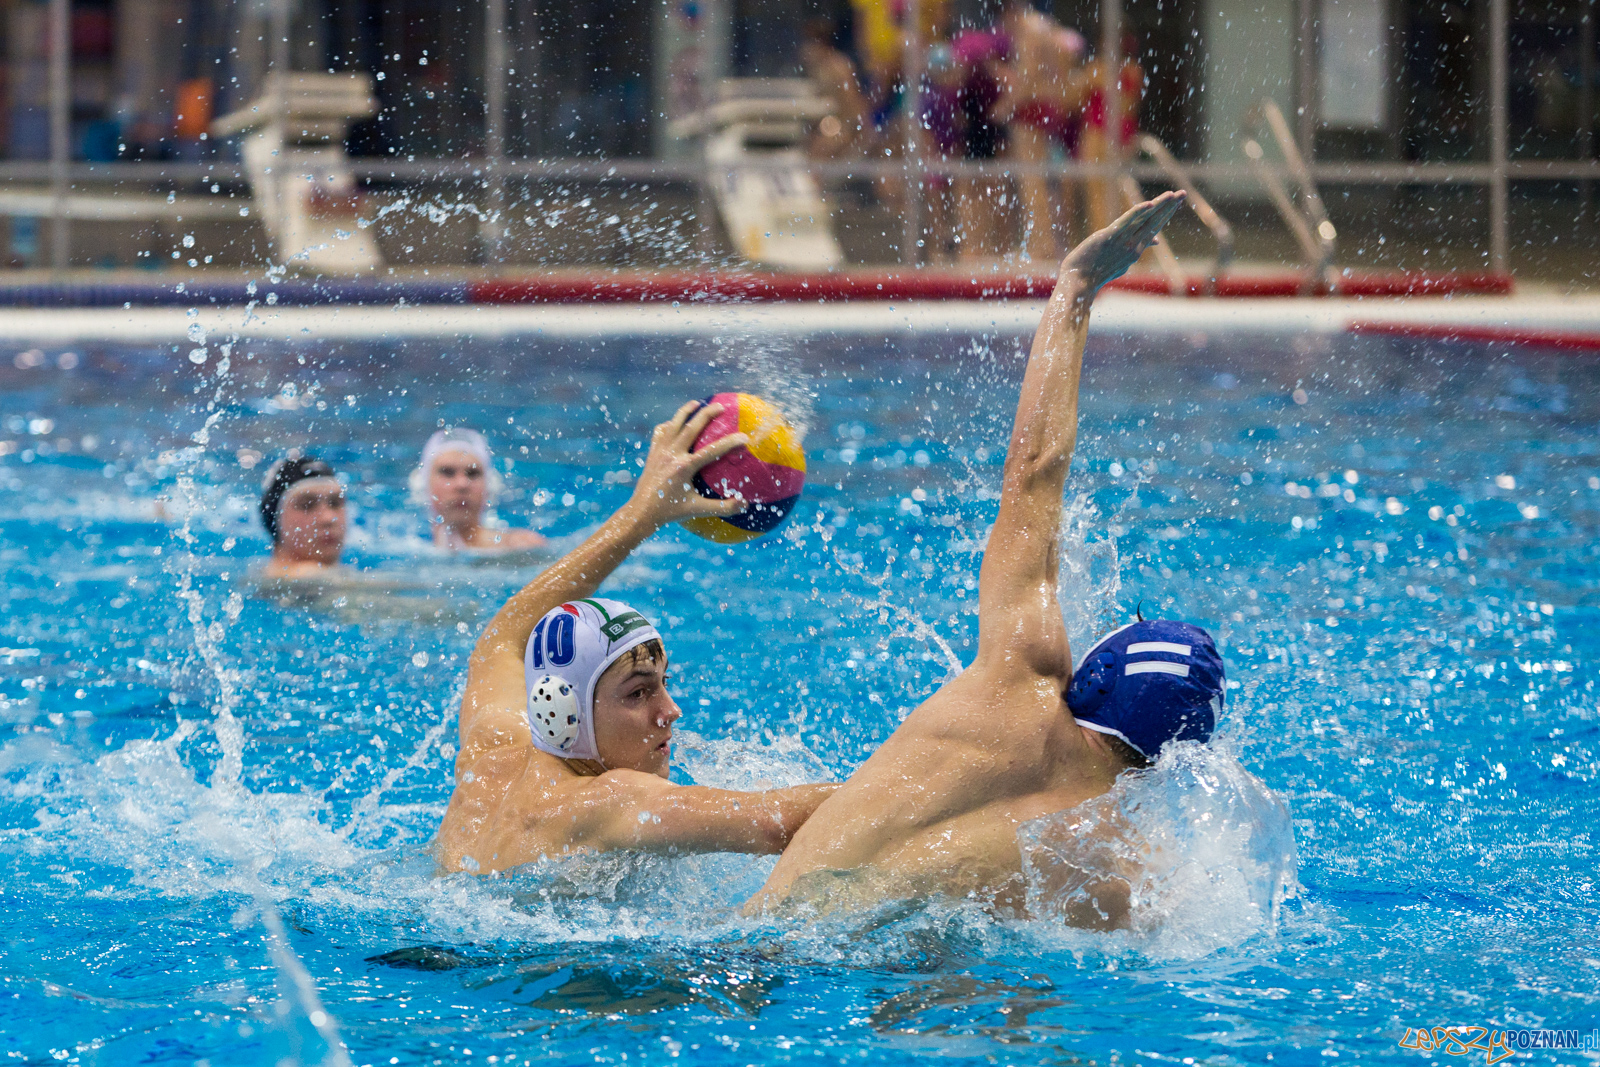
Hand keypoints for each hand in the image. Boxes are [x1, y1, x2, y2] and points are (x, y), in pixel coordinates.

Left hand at [626, 401, 748, 527]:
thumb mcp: (698, 509)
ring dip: (686, 411)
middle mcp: (672, 454)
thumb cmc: (671, 511)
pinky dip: (669, 424)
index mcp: (685, 467)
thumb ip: (723, 507)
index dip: (730, 442)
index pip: (712, 451)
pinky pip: (660, 432)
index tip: (744, 437)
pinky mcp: (652, 452)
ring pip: (674, 424)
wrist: (642, 511)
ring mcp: (660, 451)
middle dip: (707, 413)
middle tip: (721, 406)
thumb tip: (745, 504)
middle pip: (691, 427)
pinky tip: (675, 423)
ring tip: (697, 403)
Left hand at [1058, 189, 1185, 299]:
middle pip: (1154, 222)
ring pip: (1144, 221)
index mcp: (1135, 250)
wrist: (1078, 284)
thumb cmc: (1096, 272)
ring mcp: (1121, 242)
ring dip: (1159, 206)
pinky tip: (1149, 204)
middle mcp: (1132, 246)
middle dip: (1169, 207)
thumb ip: (1138, 248)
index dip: (1166, 213)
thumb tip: (1156, 240)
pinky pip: (1125, 223)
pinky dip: (1137, 213)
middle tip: (1183, 194)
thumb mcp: (1122, 262)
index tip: (1176, 201)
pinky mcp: (1108, 238)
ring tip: (1172, 195)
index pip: (1154, 227)